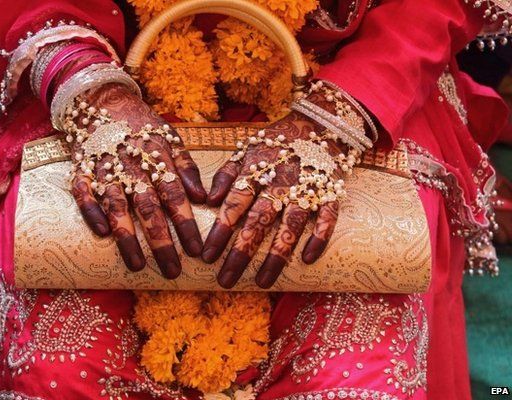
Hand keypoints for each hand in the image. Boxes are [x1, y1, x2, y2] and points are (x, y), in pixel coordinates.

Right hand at [69, 83, 206, 278]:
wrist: (101, 100)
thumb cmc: (142, 126)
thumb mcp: (170, 138)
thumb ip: (186, 168)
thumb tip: (204, 198)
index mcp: (157, 159)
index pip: (175, 196)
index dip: (185, 224)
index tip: (197, 250)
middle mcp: (132, 166)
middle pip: (148, 208)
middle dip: (161, 241)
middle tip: (172, 270)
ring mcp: (105, 168)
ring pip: (117, 206)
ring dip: (127, 237)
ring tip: (137, 265)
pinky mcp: (82, 170)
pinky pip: (83, 194)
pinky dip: (91, 212)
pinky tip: (101, 233)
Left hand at [202, 111, 346, 288]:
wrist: (321, 122)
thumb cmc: (277, 141)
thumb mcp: (246, 150)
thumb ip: (227, 175)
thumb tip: (208, 201)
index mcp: (256, 171)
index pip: (234, 205)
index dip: (219, 232)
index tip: (206, 257)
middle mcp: (280, 182)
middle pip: (258, 222)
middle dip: (241, 253)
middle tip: (226, 280)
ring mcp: (307, 188)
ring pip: (290, 227)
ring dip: (276, 256)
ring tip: (263, 282)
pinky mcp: (331, 192)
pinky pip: (327, 219)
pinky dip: (318, 238)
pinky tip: (307, 259)